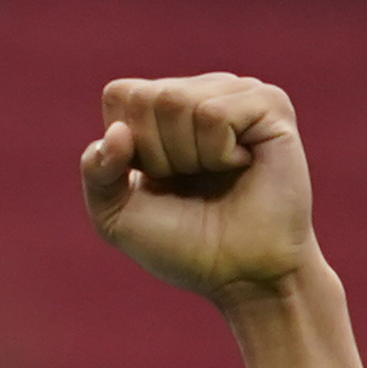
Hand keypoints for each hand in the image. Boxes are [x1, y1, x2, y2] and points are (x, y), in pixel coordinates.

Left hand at [82, 74, 316, 306]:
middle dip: (158, 153)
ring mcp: (237, 94)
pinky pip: (214, 112)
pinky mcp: (270, 105)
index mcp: (161, 112)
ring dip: (188, 155)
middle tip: (190, 181)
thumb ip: (96, 171)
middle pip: (147, 96)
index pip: (120, 94)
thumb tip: (117, 131)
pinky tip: (240, 165)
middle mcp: (199, 93)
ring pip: (178, 100)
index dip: (127, 146)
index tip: (155, 178)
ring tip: (216, 175)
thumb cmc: (180, 244)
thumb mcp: (115, 215)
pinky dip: (217, 151)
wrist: (239, 274)